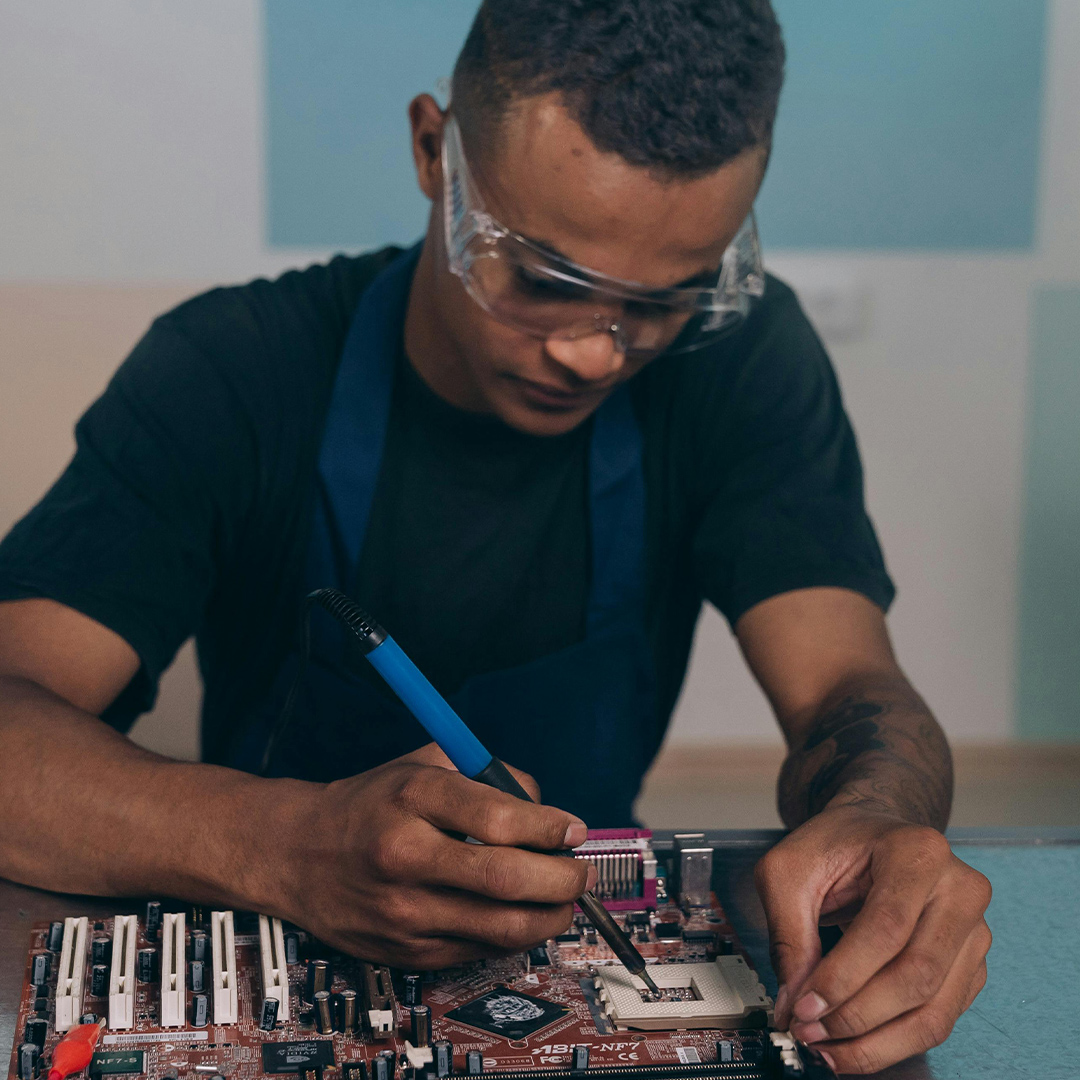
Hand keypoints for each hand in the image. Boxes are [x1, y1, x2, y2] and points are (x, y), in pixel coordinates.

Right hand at [281, 743, 592, 967]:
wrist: (297, 854)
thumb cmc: (372, 804)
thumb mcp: (425, 764)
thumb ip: (489, 775)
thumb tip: (548, 810)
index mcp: (412, 798)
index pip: (499, 816)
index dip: (550, 827)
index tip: (573, 829)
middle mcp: (405, 855)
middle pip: (507, 878)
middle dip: (562, 878)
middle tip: (579, 871)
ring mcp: (404, 911)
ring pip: (503, 927)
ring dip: (551, 915)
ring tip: (563, 899)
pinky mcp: (406, 951)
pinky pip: (481, 950)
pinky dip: (513, 934)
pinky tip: (519, 914)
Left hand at [754, 805, 990, 1073]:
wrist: (872, 832)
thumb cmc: (835, 844)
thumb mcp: (788, 869)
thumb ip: (788, 932)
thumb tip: (793, 1004)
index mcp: (918, 851)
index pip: (886, 928)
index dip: (843, 977)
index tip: (804, 1007)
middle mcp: (960, 889)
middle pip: (917, 975)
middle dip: (857, 1016)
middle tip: (810, 1032)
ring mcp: (974, 930)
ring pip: (934, 1010)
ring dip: (877, 1043)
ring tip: (827, 1050)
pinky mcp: (972, 964)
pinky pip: (940, 1019)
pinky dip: (895, 1042)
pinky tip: (854, 1045)